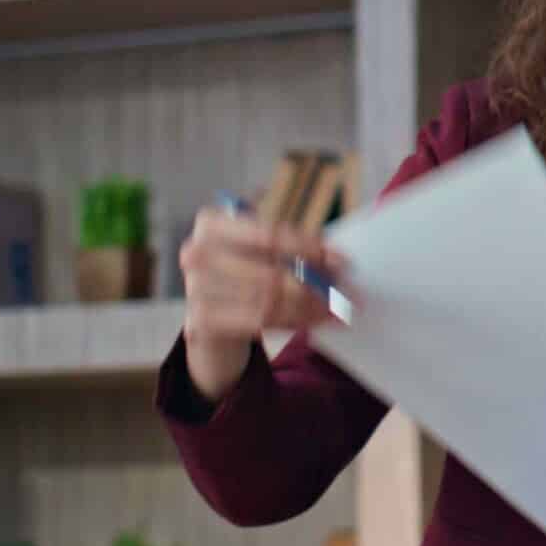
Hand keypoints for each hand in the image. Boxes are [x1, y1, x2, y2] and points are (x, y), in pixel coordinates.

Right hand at [177, 205, 353, 399]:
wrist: (211, 316)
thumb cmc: (244, 273)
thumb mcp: (265, 252)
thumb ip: (294, 250)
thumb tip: (338, 261)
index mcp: (212, 223)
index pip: (269, 236)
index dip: (309, 249)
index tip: (343, 260)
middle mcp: (196, 252)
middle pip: (271, 273)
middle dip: (317, 286)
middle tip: (350, 295)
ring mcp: (195, 288)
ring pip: (270, 300)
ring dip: (311, 308)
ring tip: (340, 311)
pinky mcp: (201, 321)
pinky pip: (261, 321)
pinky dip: (295, 321)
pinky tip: (317, 321)